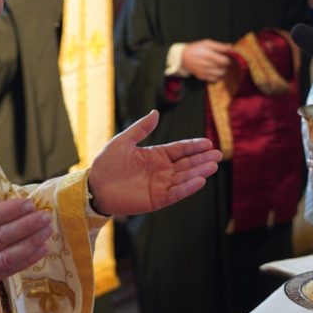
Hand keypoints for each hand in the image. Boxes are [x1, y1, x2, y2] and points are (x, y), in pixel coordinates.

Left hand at [88, 110, 221, 214]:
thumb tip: (156, 112)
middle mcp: (161, 171)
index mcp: (155, 156)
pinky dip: (187, 188)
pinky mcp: (156, 199)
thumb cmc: (107, 163)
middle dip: (202, 159)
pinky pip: (175, 193)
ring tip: (213, 165)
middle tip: (218, 154)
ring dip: (198, 172)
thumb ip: (141, 128)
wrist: (94, 186)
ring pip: (184, 178)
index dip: (193, 146)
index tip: (208, 142)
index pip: (179, 150)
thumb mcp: (123, 141)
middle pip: (186, 164)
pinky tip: (200, 181)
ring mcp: (160, 185)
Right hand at [180, 39, 232, 81]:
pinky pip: (214, 80)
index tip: (229, 57)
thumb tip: (231, 48)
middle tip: (225, 61)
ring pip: (220, 75)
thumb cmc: (196, 48)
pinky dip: (218, 76)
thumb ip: (220, 46)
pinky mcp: (202, 77)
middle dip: (226, 66)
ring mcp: (203, 72)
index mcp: (208, 55)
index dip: (229, 60)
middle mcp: (205, 65)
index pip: (225, 61)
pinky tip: (216, 70)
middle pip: (223, 69)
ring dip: (223, 71)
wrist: (183, 57)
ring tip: (220, 66)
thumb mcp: (207, 43)